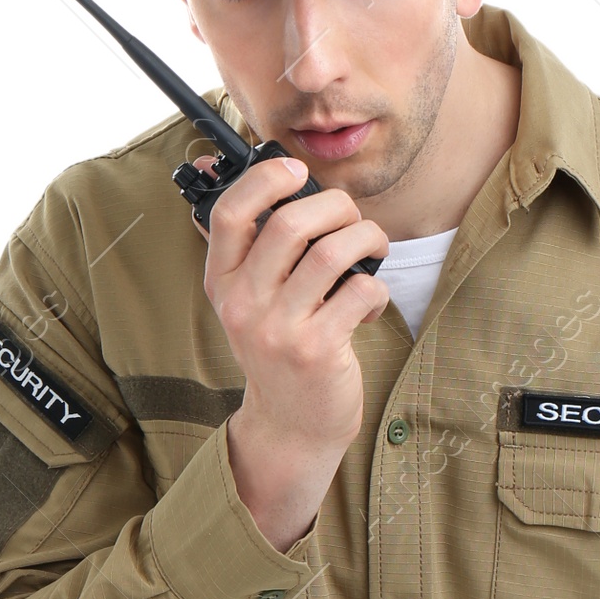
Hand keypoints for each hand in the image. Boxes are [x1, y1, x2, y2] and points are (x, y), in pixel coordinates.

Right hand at [193, 153, 390, 549]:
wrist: (290, 426)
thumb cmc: (281, 352)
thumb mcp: (252, 304)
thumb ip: (261, 252)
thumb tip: (289, 183)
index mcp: (223, 283)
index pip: (231, 212)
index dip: (267, 178)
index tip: (298, 172)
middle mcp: (244, 304)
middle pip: (291, 222)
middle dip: (337, 206)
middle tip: (353, 220)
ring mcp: (280, 329)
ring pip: (333, 251)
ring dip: (367, 238)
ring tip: (373, 250)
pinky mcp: (318, 350)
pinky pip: (360, 290)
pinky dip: (376, 288)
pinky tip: (370, 304)